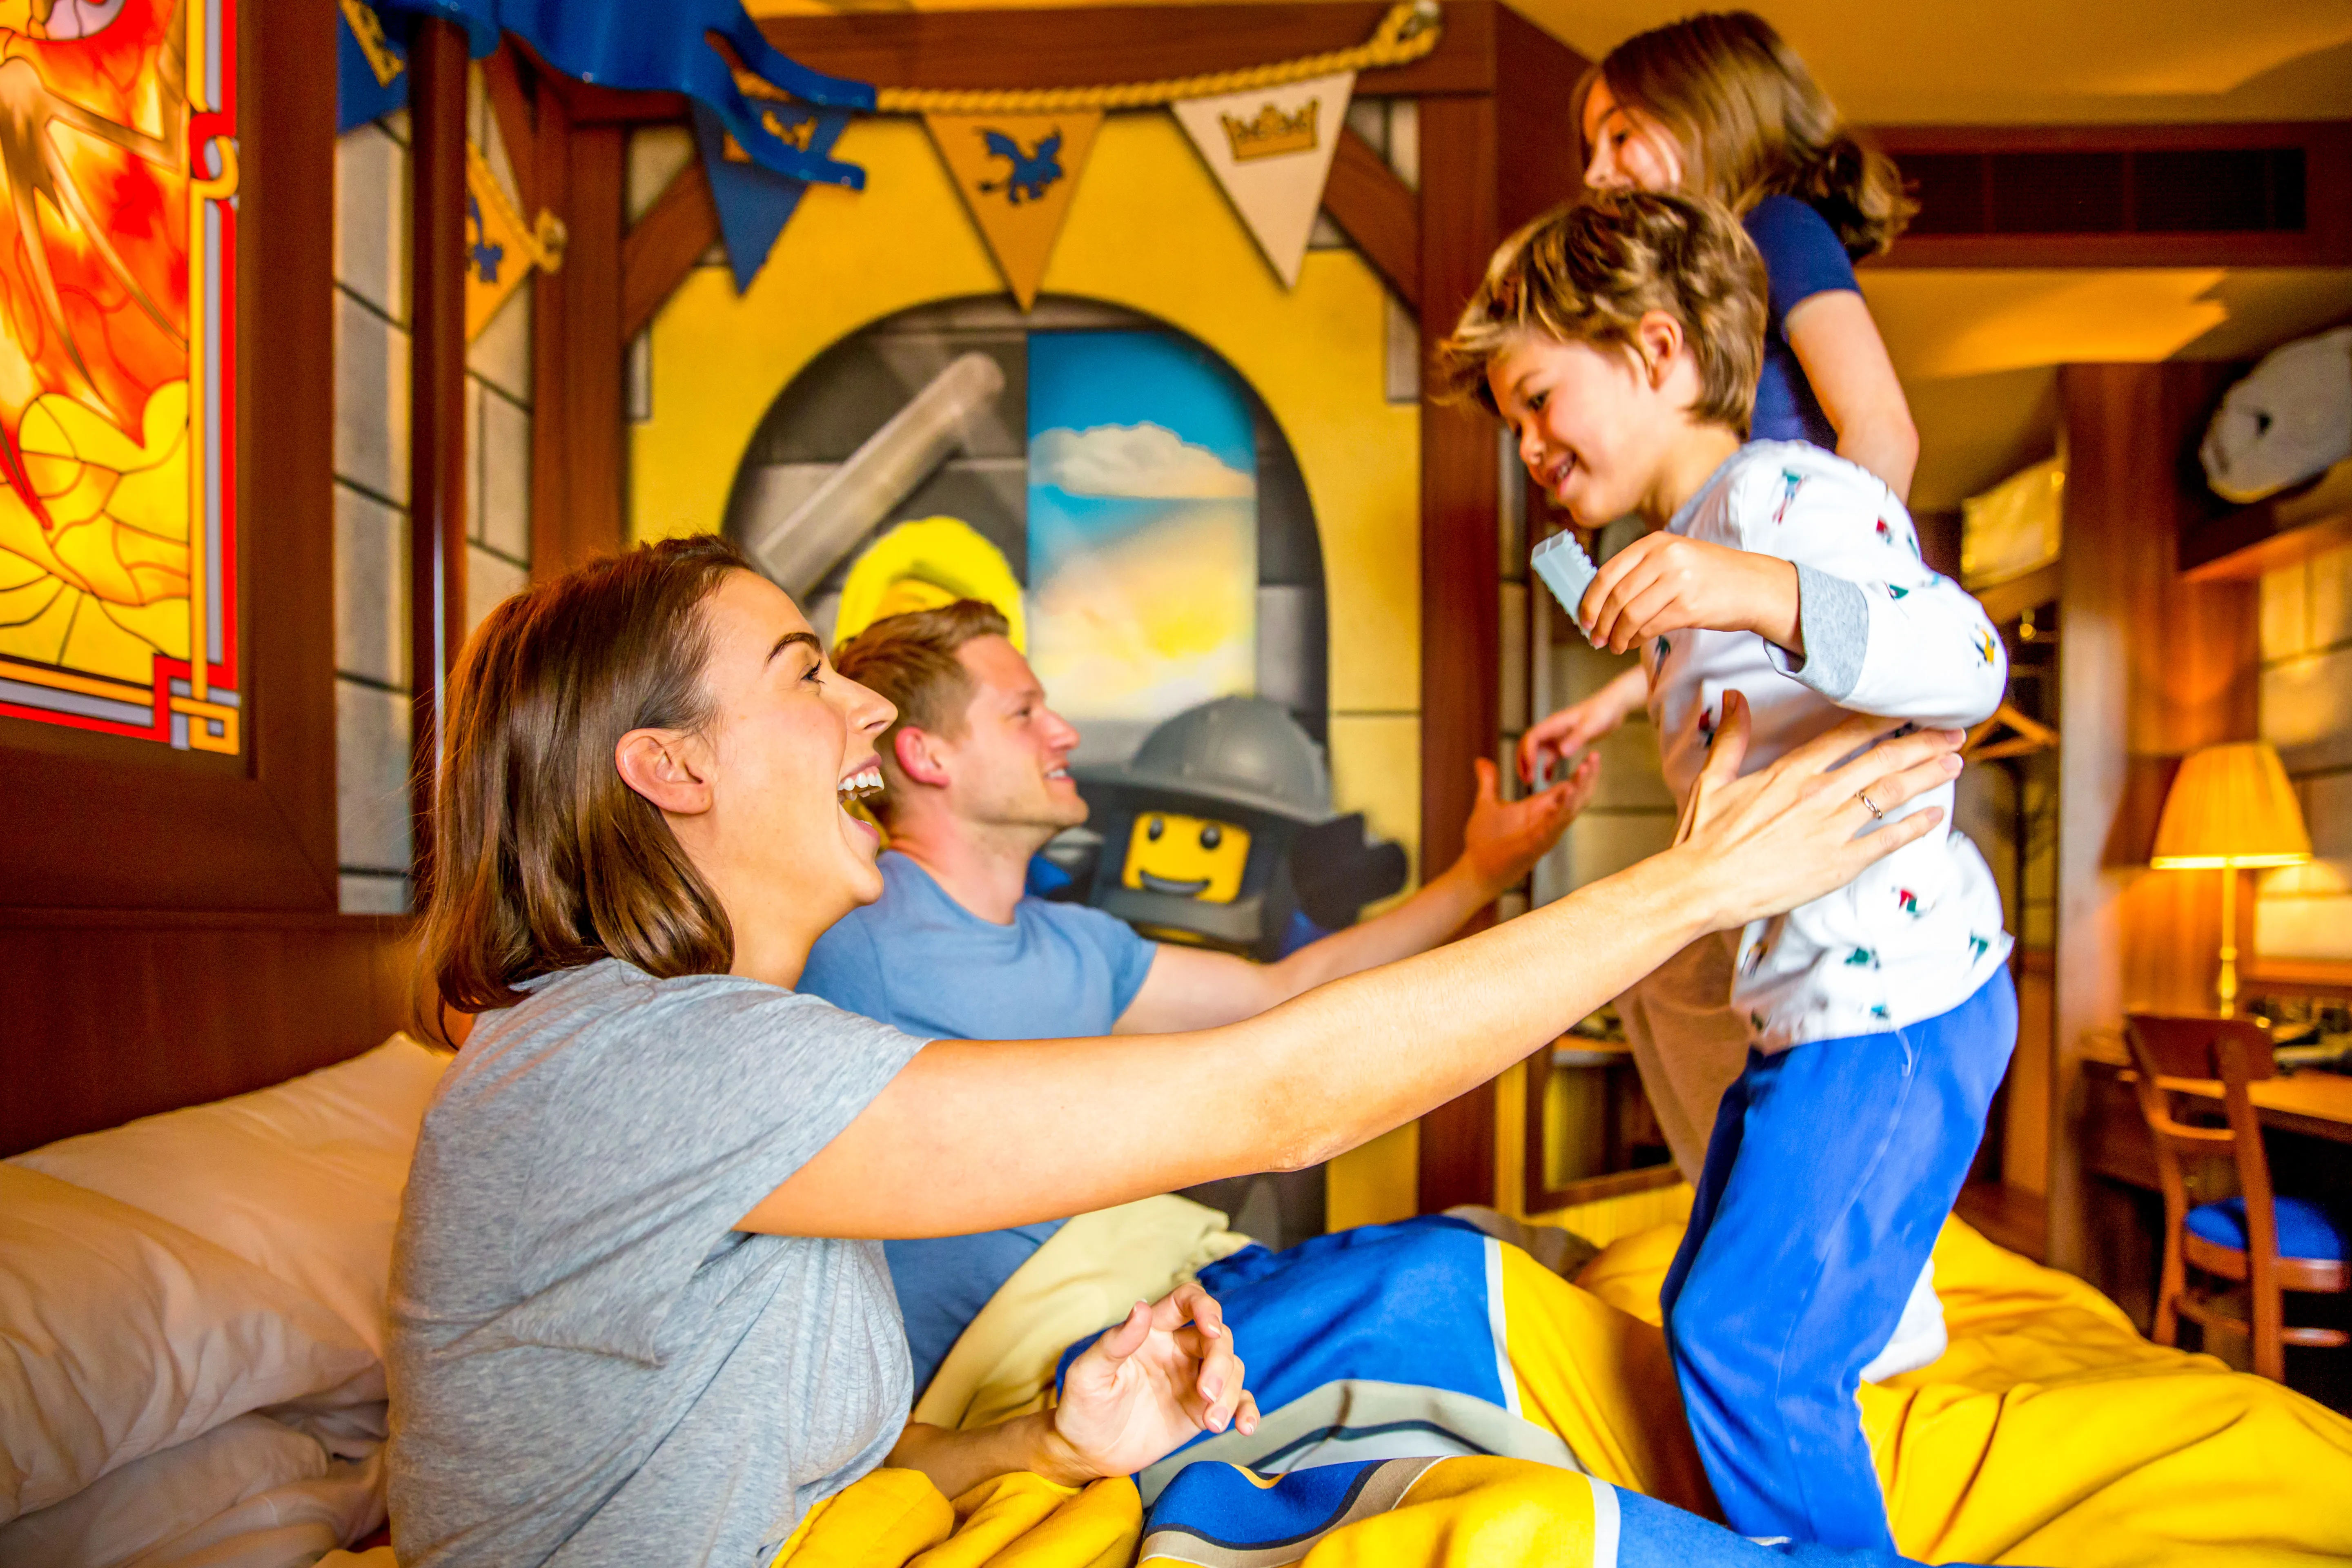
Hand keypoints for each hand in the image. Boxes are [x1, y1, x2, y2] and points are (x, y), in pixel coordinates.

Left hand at [1042, 1284, 1256, 1483]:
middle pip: (1218, 1338)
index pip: (1188, 1302)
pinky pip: (1236, 1401)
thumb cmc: (1081, 1407)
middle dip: (1220, 1364)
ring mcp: (1193, 1379)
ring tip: (1212, 1423)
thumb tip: (1140, 1307)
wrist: (1087, 1453)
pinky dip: (1247, 1411)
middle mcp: (1177, 1349)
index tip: (1211, 1329)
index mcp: (1151, 1331)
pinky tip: (1245, 1427)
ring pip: (1231, 1369)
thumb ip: (1115, 1342)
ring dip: (1231, 1393)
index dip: (1205, 1308)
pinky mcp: (1201, 1409)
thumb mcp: (1088, 1374)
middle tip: (1207, 1395)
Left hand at [1462, 755, 1594, 894]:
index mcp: (1540, 809)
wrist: (1476, 869)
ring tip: (1586, 767)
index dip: (1581, 772)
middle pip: (1577, 797)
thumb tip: (1481, 761)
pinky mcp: (1537, 844)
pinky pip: (1554, 825)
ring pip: (1571, 810)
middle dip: (1588, 777)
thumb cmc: (1484, 840)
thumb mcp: (1487, 803)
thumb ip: (1489, 781)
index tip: (1591, 753)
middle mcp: (1548, 821)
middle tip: (1596, 756)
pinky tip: (1567, 791)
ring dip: (1579, 789)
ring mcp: (1545, 833)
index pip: (1569, 788)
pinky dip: (1562, 809)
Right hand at [1518, 667, 1645, 784]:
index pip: (1531, 738)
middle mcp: (1552, 729)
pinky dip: (1547, 767)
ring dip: (1531, 765)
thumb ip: (1577, 738)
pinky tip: (1549, 779)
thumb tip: (1562, 753)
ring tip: (1531, 781)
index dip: (1527, 754)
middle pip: (1528, 745)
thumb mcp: (1591, 726)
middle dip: (1523, 762)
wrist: (1614, 706)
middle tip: (1526, 779)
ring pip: (1536, 751)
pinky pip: (1550, 756)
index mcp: (1554, 724)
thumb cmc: (1603, 712)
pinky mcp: (1566, 741)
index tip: (1530, 771)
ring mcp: (1558, 735)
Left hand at [1581, 533, 1800, 655]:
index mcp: (1656, 542)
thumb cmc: (1712, 576)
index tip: (1584, 618)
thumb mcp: (1675, 558)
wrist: (1755, 586)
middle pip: (1616, 596)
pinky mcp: (1689, 605)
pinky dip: (1635, 640)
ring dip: (1617, 636)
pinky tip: (1633, 644)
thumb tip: (1602, 601)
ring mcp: (1678, 580)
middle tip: (1596, 638)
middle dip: (1601, 622)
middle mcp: (1665, 557)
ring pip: (1630, 614)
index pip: (1608, 572)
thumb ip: (1642, 571)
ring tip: (1615, 646)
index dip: (1590, 600)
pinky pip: (1649, 627)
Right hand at [1671, 690, 1962, 931]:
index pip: (1849, 734)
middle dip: (1924, 743)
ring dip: (1928, 776)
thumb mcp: (1713, 779)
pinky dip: (1916, 826)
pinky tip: (1936, 816)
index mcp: (1790, 771)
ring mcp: (1832, 829)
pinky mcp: (1839, 863)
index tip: (1911, 710)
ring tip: (1955, 764)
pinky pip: (1888, 839)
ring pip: (1892, 793)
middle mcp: (1818, 794)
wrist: (1701, 886)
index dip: (1886, 720)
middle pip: (1883, 759)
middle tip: (1954, 733)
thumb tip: (1733, 696)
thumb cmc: (1703, 837)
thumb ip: (1732, 736)